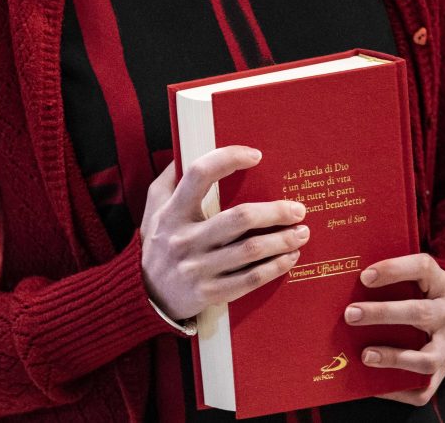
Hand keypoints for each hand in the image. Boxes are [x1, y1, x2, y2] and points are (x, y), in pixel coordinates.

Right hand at [141, 145, 308, 320]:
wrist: (143, 297)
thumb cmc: (157, 244)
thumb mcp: (153, 209)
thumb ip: (169, 179)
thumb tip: (188, 146)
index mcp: (172, 212)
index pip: (199, 174)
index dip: (228, 159)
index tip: (256, 155)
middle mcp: (183, 239)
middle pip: (239, 218)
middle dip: (275, 212)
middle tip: (298, 209)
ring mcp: (197, 268)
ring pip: (251, 250)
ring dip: (282, 240)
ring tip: (301, 232)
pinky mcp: (208, 293)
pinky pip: (250, 279)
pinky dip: (275, 267)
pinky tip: (290, 257)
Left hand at [343, 254, 444, 405]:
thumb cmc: (421, 291)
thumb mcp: (416, 275)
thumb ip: (390, 275)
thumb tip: (343, 278)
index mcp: (440, 282)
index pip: (422, 268)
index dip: (394, 270)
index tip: (364, 276)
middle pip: (419, 313)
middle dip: (382, 314)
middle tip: (350, 314)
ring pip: (427, 357)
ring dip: (393, 357)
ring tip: (365, 355)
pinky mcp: (443, 370)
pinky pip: (423, 388)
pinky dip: (398, 390)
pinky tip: (374, 385)